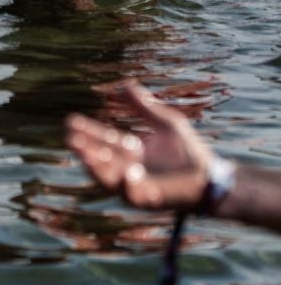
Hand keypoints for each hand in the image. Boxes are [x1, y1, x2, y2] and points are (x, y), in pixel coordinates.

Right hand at [66, 81, 213, 211]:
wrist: (213, 177)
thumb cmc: (190, 151)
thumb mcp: (165, 123)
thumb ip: (143, 106)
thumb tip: (123, 84)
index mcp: (130, 151)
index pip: (104, 139)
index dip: (88, 131)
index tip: (71, 121)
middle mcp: (127, 168)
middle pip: (101, 159)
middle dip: (85, 150)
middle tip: (71, 139)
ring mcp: (136, 186)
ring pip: (109, 179)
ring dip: (96, 168)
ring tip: (85, 155)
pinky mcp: (149, 200)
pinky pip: (134, 196)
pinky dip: (129, 186)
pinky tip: (129, 173)